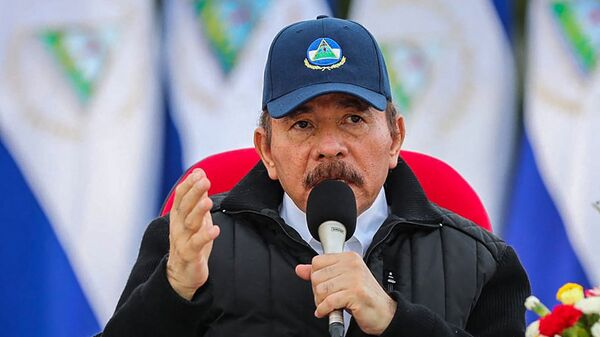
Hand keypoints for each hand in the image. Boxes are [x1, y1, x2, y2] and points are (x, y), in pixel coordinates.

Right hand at [166, 169, 219, 299]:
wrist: (182, 273)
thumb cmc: (191, 240)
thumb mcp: (195, 216)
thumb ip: (197, 196)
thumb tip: (200, 172)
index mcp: (178, 215)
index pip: (180, 196)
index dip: (189, 184)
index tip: (199, 173)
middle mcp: (178, 226)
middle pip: (185, 206)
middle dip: (194, 192)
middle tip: (205, 180)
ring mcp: (182, 240)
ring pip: (190, 223)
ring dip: (198, 211)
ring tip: (208, 201)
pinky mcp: (190, 255)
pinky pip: (196, 244)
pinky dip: (205, 236)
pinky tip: (215, 229)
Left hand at [295, 252, 395, 334]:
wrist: (385, 313)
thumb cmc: (364, 297)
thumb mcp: (342, 281)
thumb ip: (321, 273)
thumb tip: (300, 269)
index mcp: (349, 258)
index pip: (318, 262)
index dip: (316, 277)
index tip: (323, 286)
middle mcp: (352, 265)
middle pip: (317, 276)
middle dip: (317, 293)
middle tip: (326, 300)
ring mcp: (354, 279)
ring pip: (321, 289)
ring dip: (321, 302)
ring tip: (328, 306)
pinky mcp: (355, 294)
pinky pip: (329, 302)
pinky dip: (324, 310)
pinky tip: (327, 312)